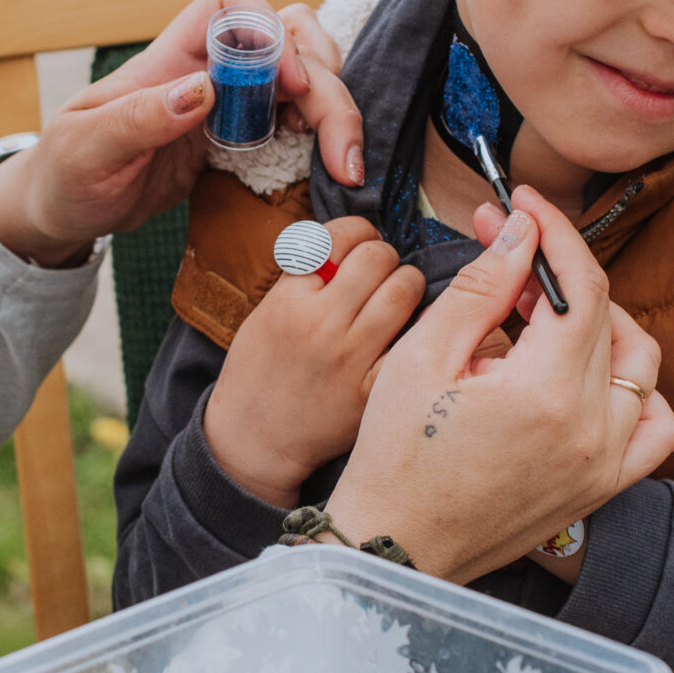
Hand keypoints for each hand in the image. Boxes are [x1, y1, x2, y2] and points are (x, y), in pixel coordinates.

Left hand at [0, 0, 363, 263]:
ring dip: (335, 110)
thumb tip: (201, 90)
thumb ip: (138, 118)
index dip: (267, 27)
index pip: (231, 1)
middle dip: (324, 80)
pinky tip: (329, 171)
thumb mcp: (86, 147)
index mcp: (171, 56)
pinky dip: (323, 137)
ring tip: (346, 164)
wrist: (67, 211)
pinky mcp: (244, 140)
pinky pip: (299, 121)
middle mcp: (209, 69)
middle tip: (340, 147)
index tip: (286, 85)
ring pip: (305, 76)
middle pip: (289, 38)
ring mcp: (232, 104)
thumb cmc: (66, 171)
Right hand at [203, 217, 424, 507]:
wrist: (254, 438)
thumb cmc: (260, 371)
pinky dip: (419, 329)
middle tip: (380, 276)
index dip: (358, 234)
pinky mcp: (372, 389)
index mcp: (289, 297)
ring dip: (407, 286)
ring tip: (396, 301)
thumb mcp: (267, 312)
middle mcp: (321, 322)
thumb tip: (351, 241)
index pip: (342, 236)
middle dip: (384, 259)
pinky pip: (414, 341)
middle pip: (378, 257)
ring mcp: (350, 357)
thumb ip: (306, 276)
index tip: (358, 247)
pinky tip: (410, 333)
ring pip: (404, 289)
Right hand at [323, 188, 673, 583]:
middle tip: (508, 255)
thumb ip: (482, 288)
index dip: (554, 233)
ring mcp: (605, 462)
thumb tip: (521, 232)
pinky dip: (636, 392)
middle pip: (605, 317)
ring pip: (640, 365)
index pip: (581, 286)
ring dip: (605, 324)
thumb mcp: (422, 358)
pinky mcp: (603, 486)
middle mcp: (591, 429)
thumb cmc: (394, 457)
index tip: (525, 204)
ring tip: (546, 314)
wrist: (395, 545)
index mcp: (545, 394)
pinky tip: (591, 376)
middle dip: (558, 271)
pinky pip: (653, 427)